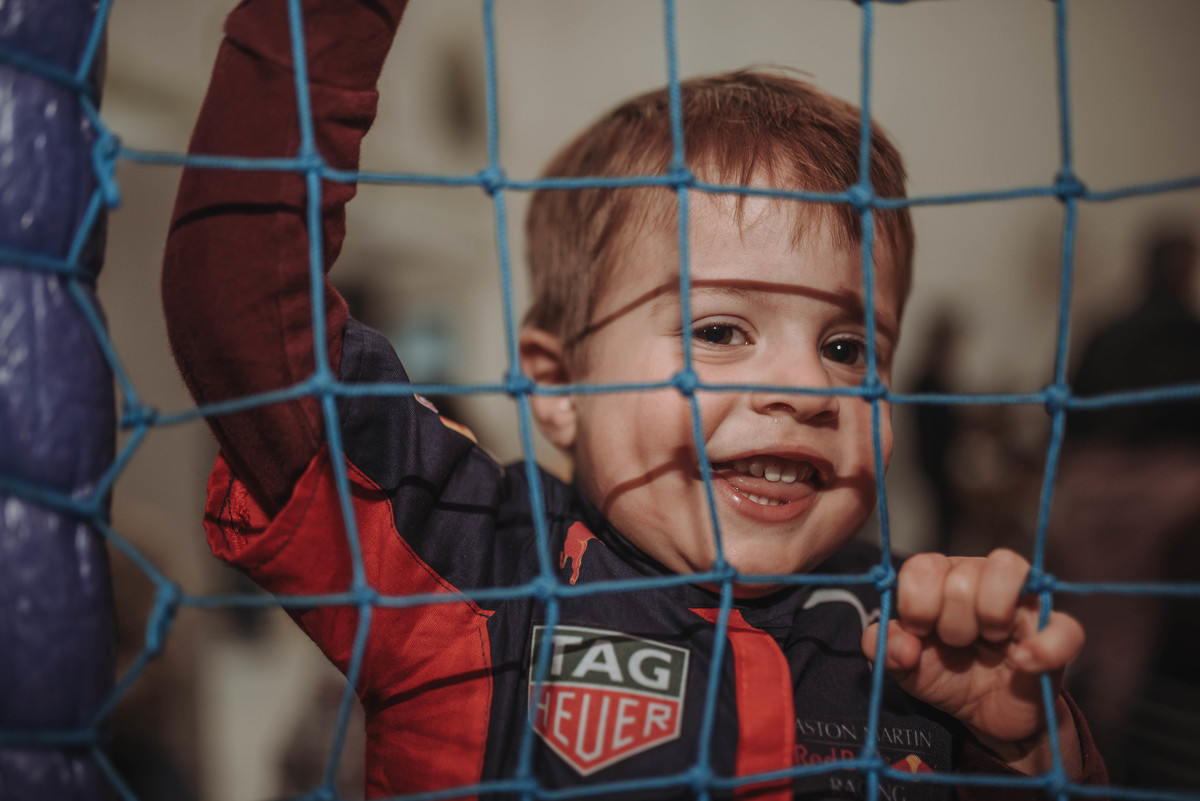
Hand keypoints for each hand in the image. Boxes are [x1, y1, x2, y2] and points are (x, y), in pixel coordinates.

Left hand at [861, 548, 1084, 773]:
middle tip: (956, 644)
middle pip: (962, 576)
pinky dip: (1042, 646)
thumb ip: (883, 648)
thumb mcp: (903, 666)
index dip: (916, 602)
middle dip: (951, 624)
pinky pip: (1064, 626)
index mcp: (942, 577)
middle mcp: (982, 576)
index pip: (924, 565)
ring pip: (1008, 570)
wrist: (984, 716)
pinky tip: (1022, 662)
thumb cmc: (943, 674)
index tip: (919, 631)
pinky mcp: (1057, 633)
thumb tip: (902, 643)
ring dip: (989, 617)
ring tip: (988, 643)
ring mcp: (1023, 601)